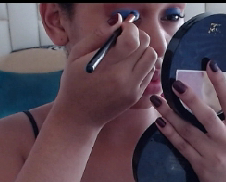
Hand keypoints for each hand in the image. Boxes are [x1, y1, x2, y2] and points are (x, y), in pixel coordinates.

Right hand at [52, 13, 157, 127]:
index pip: (133, 39)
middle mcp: (125, 78)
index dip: (130, 29)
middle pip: (146, 46)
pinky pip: (150, 72)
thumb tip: (118, 19)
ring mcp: (134, 88)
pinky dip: (142, 64)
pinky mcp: (137, 95)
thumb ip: (98, 36)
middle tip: (123, 39)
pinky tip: (128, 66)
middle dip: (137, 36)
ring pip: (152, 57)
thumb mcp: (76, 56)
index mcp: (108, 67)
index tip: (121, 29)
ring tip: (127, 53)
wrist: (79, 117)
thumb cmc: (74, 84)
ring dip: (142, 50)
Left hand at [150, 61, 225, 181]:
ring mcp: (211, 154)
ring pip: (188, 131)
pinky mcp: (198, 165)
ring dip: (171, 114)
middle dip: (190, 99)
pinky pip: (181, 146)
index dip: (221, 82)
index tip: (210, 64)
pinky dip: (169, 133)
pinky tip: (159, 121)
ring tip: (157, 99)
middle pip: (206, 116)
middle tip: (175, 83)